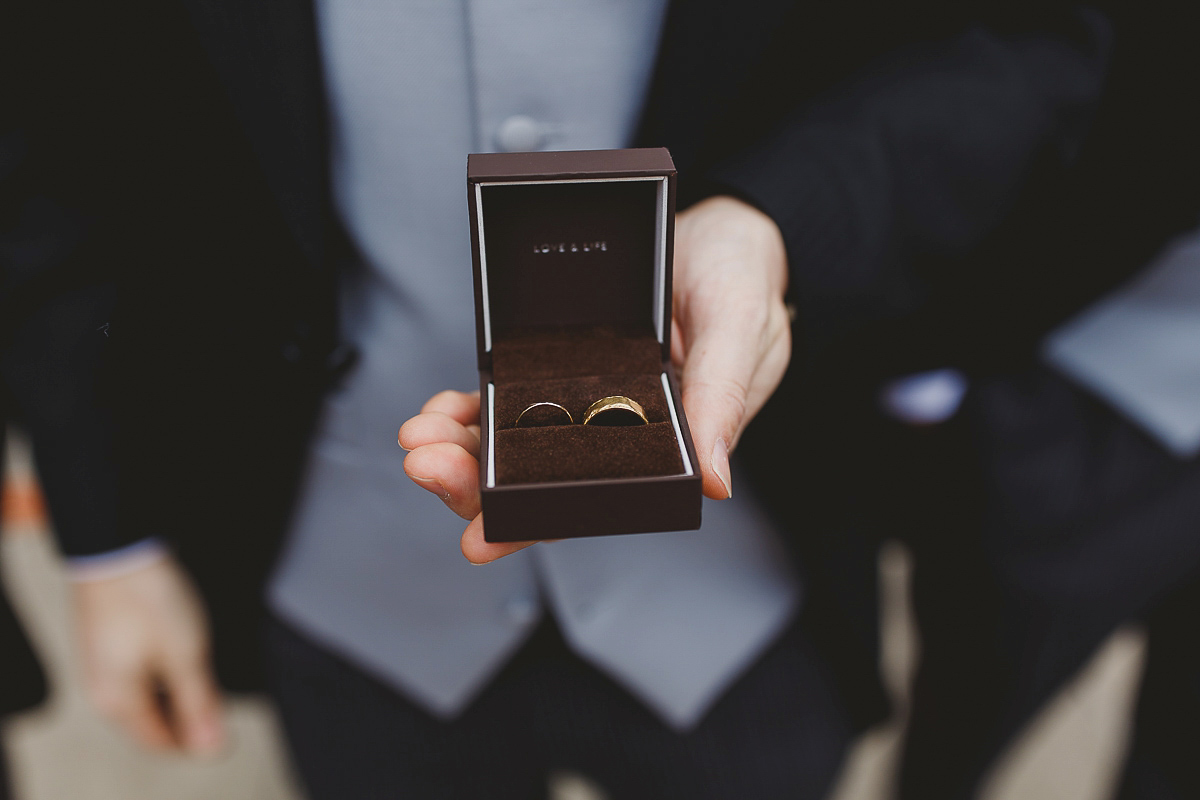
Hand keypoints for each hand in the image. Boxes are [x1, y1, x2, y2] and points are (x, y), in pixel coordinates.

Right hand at [72, 555, 224, 753]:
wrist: (118, 547)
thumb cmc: (148, 598)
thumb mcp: (186, 655)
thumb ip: (199, 704)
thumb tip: (211, 749)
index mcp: (118, 703)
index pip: (160, 742)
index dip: (195, 739)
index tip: (225, 724)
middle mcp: (104, 690)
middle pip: (152, 721)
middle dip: (187, 715)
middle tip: (221, 694)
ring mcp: (103, 664)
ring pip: (147, 695)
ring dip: (178, 691)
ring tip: (206, 667)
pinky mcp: (110, 640)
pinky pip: (140, 670)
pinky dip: (165, 669)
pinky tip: (186, 648)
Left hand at [399, 195, 789, 561]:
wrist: (723, 226)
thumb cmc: (742, 278)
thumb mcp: (742, 327)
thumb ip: (724, 397)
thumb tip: (714, 484)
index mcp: (668, 442)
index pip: (594, 500)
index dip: (534, 525)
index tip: (478, 539)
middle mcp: (621, 432)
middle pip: (537, 481)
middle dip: (473, 484)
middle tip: (426, 463)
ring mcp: (586, 401)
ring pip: (513, 445)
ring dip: (460, 449)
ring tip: (418, 435)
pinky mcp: (562, 367)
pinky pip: (509, 400)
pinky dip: (470, 409)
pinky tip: (443, 408)